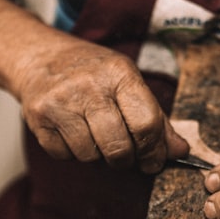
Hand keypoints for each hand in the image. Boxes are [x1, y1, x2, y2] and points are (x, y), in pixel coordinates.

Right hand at [14, 38, 188, 172]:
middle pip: (118, 148)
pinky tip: (73, 132)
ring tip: (95, 135)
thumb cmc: (92, 72)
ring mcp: (60, 102)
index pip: (146, 124)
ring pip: (90, 156)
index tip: (154, 162)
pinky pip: (64, 156)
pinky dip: (72, 153)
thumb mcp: (127, 82)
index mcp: (119, 74)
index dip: (154, 152)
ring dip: (97, 155)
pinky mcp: (38, 118)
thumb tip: (180, 151)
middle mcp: (89, 86)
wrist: (39, 57)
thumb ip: (155, 118)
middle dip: (126, 160)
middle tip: (125, 155)